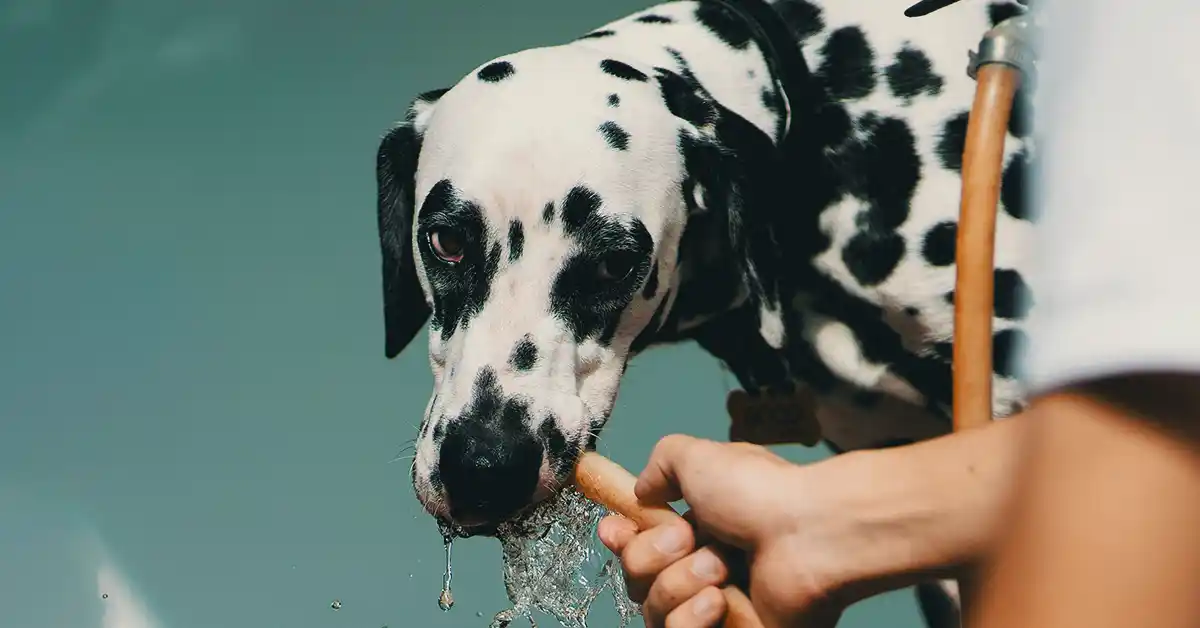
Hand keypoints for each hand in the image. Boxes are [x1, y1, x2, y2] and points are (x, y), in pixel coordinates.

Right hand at [597, 435, 846, 627]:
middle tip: (692, 539)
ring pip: (652, 609)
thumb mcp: (700, 457)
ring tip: (721, 569)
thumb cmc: (760, 493)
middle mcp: (700, 570)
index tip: (616, 530)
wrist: (812, 535)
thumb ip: (660, 464)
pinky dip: (692, 618)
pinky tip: (721, 602)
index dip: (620, 540)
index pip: (636, 545)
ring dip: (678, 583)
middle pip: (635, 578)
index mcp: (695, 529)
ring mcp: (714, 610)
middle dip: (653, 555)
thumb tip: (642, 492)